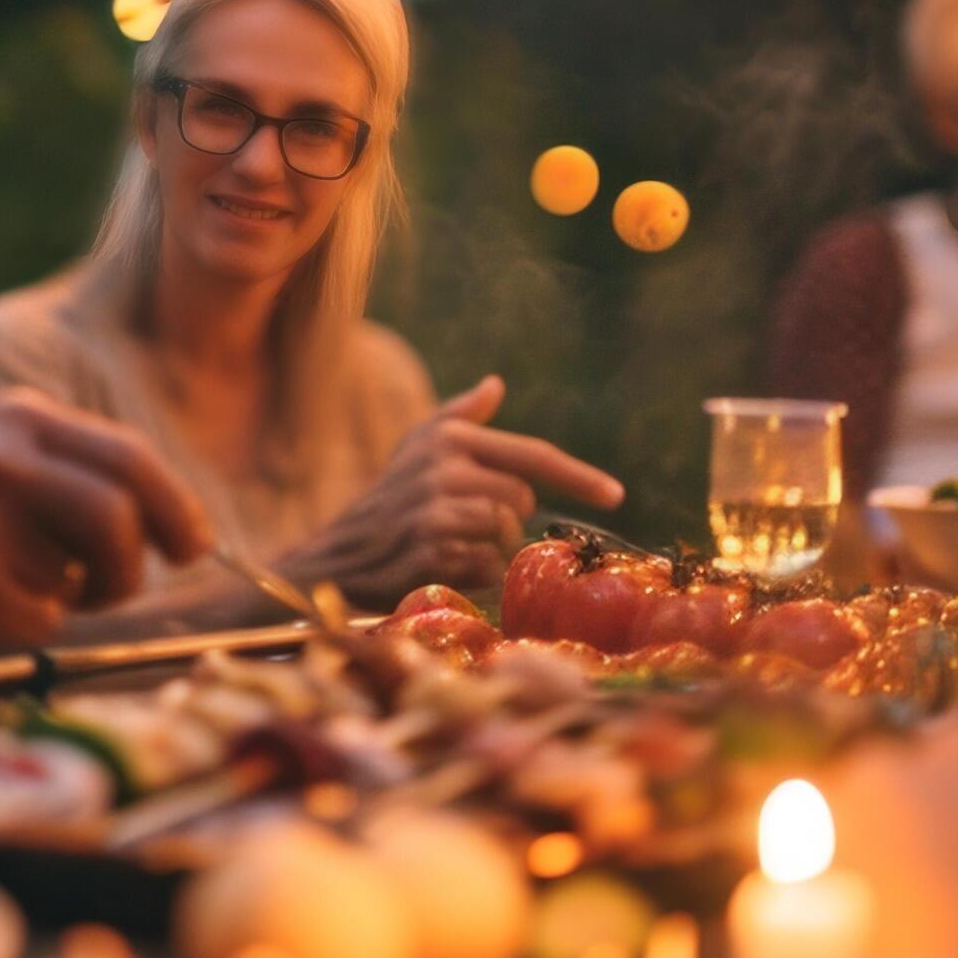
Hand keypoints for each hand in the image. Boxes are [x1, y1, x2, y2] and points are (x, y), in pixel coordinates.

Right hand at [0, 390, 212, 653]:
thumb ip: (73, 471)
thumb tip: (179, 524)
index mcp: (20, 418)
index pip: (130, 456)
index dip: (176, 506)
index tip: (194, 544)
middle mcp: (3, 458)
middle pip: (121, 510)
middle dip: (143, 558)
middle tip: (139, 582)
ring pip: (89, 571)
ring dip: (85, 595)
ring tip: (45, 591)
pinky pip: (44, 617)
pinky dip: (32, 623)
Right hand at [281, 375, 622, 607]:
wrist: (340, 554)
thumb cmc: (388, 499)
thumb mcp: (417, 448)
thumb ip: (460, 415)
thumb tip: (496, 384)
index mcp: (450, 438)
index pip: (533, 456)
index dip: (580, 476)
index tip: (617, 495)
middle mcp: (444, 466)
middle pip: (524, 501)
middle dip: (508, 519)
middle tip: (468, 526)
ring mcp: (437, 507)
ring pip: (508, 532)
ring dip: (491, 548)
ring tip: (453, 545)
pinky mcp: (432, 547)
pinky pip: (487, 564)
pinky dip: (476, 572)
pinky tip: (445, 566)